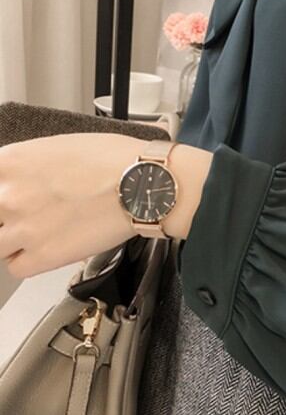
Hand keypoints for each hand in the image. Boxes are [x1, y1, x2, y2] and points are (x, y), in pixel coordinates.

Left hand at [0, 132, 212, 278]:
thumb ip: (28, 164)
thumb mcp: (58, 146)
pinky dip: (26, 261)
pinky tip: (44, 250)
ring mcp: (24, 228)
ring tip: (34, 234)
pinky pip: (15, 268)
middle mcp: (9, 195)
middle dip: (6, 216)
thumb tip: (24, 176)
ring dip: (11, 240)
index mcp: (11, 162)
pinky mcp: (44, 256)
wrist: (143, 185)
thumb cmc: (115, 161)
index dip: (4, 191)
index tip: (12, 195)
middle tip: (28, 214)